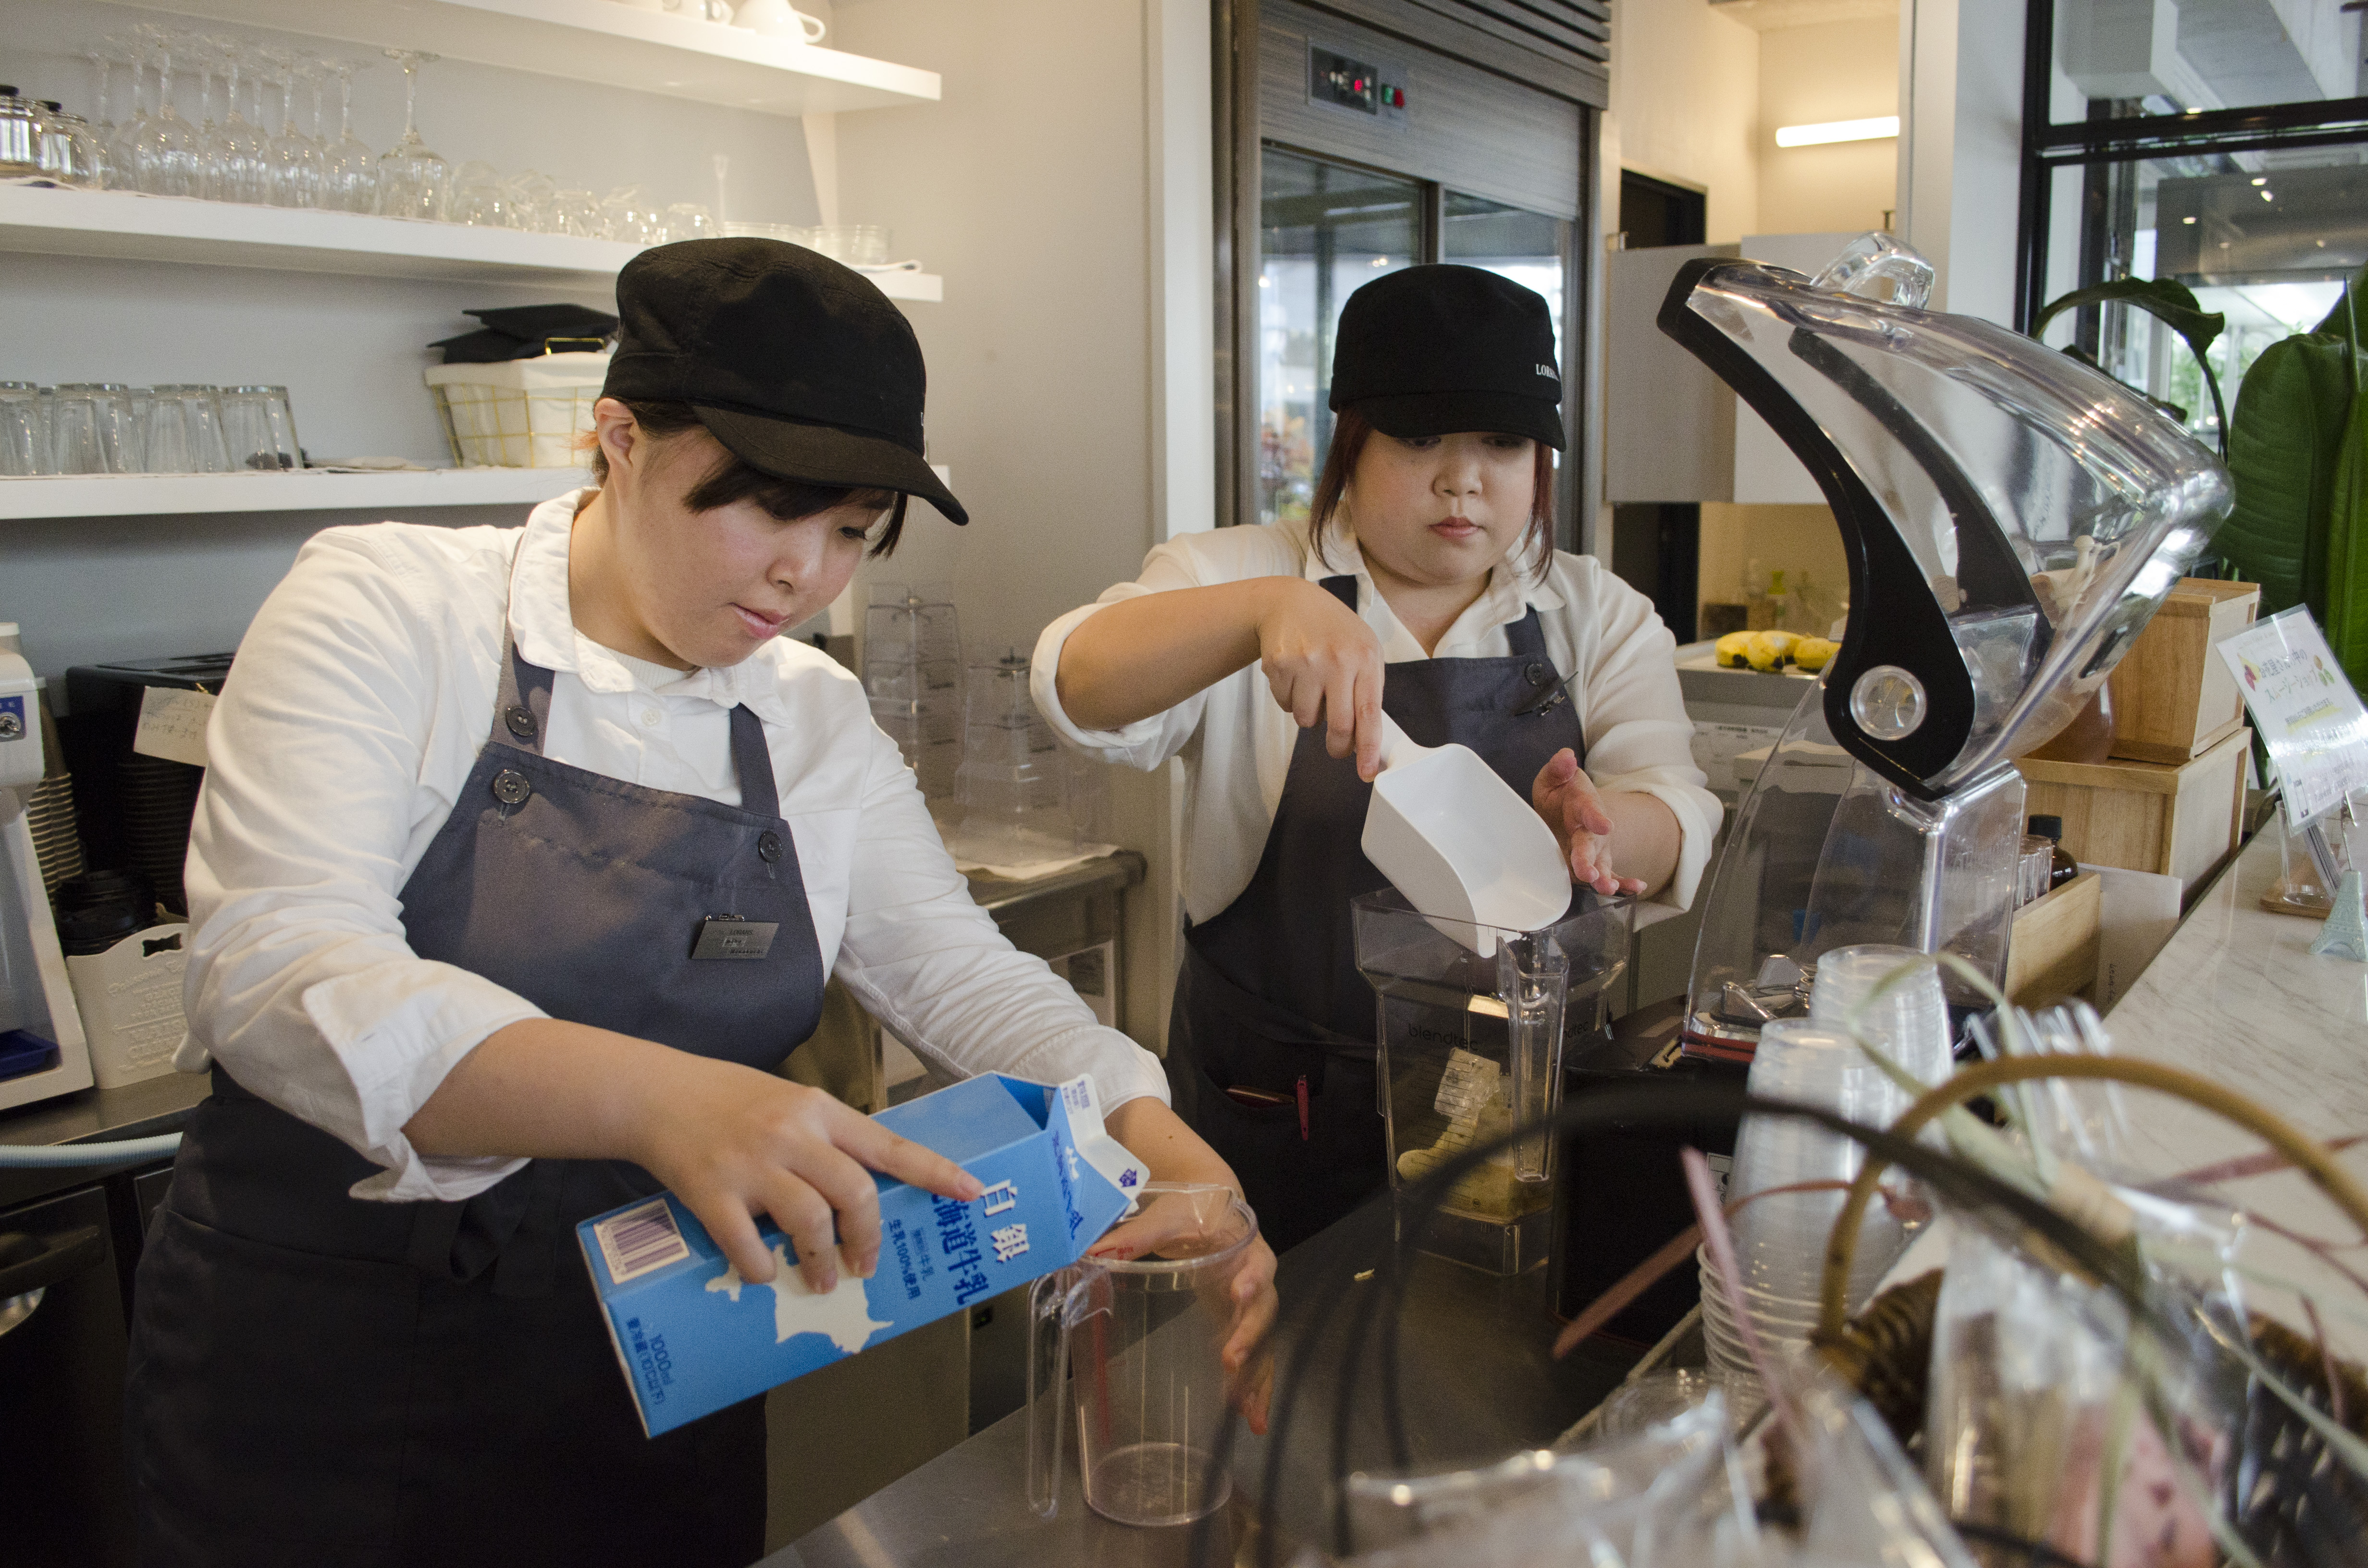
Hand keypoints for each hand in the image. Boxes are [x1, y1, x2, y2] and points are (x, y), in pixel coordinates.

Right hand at [629, 1056, 982, 1295]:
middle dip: (867, 1239)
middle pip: (854, 1193)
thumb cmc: (728, 1100)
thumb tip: (862, 1194)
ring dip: (821, 1263)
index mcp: (817, 1110)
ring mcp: (751, 1164)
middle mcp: (791, 1134)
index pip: (888, 1144)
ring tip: (822, 1280)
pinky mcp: (712, 1193)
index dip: (933, 1172)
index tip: (969, 1192)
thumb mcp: (788, 1103)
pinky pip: (749, 1246)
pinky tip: (764, 1272)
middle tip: (865, 1264)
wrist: (656, 1094)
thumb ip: (826, 1140)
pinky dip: (763, 1269)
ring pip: (809, 1223)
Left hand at [1089, 1193, 1279, 1435]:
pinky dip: (1255, 1389)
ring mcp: (1253, 1307)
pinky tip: (1250, 1418)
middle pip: (1263, 1310)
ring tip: (1251, 1415)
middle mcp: (1257, 1280)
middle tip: (1231, 1361)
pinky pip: (1258, 1359)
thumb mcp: (1167, 1219)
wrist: (1214, 1208)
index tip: (1237, 1293)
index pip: (1256, 1265)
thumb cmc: (1191, 1212)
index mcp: (1245, 1249)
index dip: (1251, 1280)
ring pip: (1265, 1344)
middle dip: (1249, 1337)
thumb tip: (1090, 1253)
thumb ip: (1135, 1236)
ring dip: (1258, 1379)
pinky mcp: (1243, 1324)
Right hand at [1256, 578, 1388, 780]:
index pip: (1369, 713)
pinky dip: (1290, 699)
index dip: (1368, 748)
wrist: (1290, 601)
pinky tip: (1295, 675)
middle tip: (1337, 749)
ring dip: (1310, 714)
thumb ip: (1369, 690)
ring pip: (1306, 720)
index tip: (1368, 772)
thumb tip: (1368, 740)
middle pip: (1338, 725)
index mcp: (1365, 658)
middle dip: (1337, 746)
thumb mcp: (1363, 649)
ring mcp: (1305, 662)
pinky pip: (1286, 705)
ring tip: (1312, 686)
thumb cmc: (1334, 632)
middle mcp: (1337, 659)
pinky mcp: (1278, 664)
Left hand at [1533, 748, 1646, 897]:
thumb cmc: (1560, 795)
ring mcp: (1596, 848)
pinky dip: (1624, 883)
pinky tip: (1635, 889)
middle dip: (1589, 858)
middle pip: (1592, 844)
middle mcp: (1592, 829)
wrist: (1568, 809)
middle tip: (1589, 872)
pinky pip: (1611, 874)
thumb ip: (1558, 768)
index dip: (1596, 817)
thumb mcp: (1554, 778)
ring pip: (1602, 863)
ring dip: (1604, 876)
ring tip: (1606, 887)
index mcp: (1581, 805)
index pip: (1589, 809)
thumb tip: (1565, 756)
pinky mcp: (1594, 863)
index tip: (1603, 824)